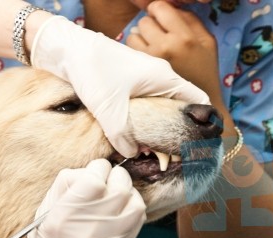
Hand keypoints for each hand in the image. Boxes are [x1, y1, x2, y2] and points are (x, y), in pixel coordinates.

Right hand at [21, 159, 145, 237]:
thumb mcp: (47, 206)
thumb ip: (69, 180)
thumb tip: (92, 169)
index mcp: (68, 213)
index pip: (97, 175)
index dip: (97, 168)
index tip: (94, 172)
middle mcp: (93, 225)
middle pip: (120, 184)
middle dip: (114, 176)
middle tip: (105, 181)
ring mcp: (113, 237)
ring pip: (134, 198)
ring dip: (125, 190)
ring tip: (114, 193)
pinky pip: (140, 215)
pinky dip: (132, 204)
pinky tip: (121, 207)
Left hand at [30, 16, 208, 157]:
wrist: (69, 49)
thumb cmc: (93, 70)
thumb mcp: (109, 108)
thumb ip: (122, 136)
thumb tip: (131, 153)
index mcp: (164, 79)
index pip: (198, 100)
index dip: (202, 122)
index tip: (197, 143)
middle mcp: (159, 78)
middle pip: (179, 107)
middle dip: (176, 130)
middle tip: (169, 153)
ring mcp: (144, 79)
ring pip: (160, 107)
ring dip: (157, 126)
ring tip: (149, 148)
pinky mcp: (130, 83)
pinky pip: (145, 104)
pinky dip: (143, 120)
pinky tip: (131, 134)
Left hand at [127, 1, 222, 104]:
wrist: (197, 103)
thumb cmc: (204, 71)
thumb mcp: (207, 41)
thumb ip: (191, 20)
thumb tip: (171, 7)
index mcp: (184, 37)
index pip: (159, 7)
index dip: (158, 11)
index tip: (161, 19)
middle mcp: (165, 47)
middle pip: (144, 22)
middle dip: (150, 26)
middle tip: (158, 37)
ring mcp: (150, 61)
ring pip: (133, 36)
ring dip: (140, 39)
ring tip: (151, 49)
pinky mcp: (140, 73)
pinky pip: (129, 52)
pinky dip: (135, 53)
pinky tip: (145, 60)